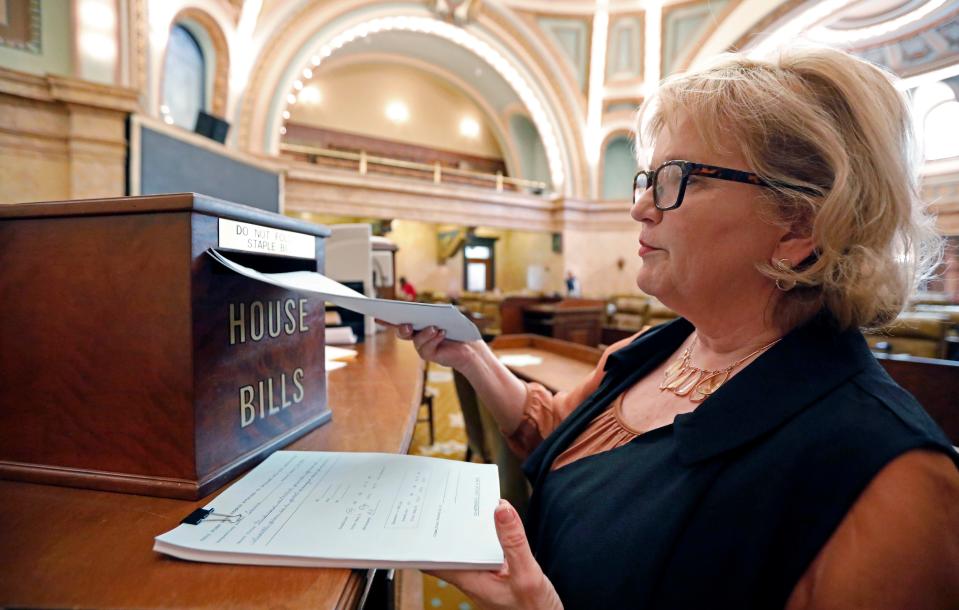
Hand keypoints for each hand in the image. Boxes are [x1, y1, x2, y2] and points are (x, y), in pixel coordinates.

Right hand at [380, 322, 478, 370]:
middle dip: (402, 328)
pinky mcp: (429, 355)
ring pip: (416, 340)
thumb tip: (422, 313)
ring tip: (434, 327)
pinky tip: (441, 333)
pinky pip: (426, 347)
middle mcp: (416, 336)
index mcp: (417, 324)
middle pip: (402, 332)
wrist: (469, 346)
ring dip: (425, 333)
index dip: (386, 319)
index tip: (377, 315)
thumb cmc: (457, 329)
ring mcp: (421, 346)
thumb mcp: (444, 316)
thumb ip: (433, 313)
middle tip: (407, 324)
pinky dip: (434, 338)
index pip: (399, 320)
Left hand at [428, 500, 562, 609]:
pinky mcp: (500, 575)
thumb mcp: (527, 576)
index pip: (435, 562)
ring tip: (467, 503)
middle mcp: (475, 579)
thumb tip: (501, 508)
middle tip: (447, 500)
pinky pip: (486, 550)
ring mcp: (487, 577)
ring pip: (469, 548)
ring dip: (468, 529)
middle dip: (447, 526)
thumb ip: (514, 542)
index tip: (421, 519)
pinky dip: (487, 535)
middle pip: (451, 549)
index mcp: (472, 581)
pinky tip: (494, 521)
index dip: (423, 543)